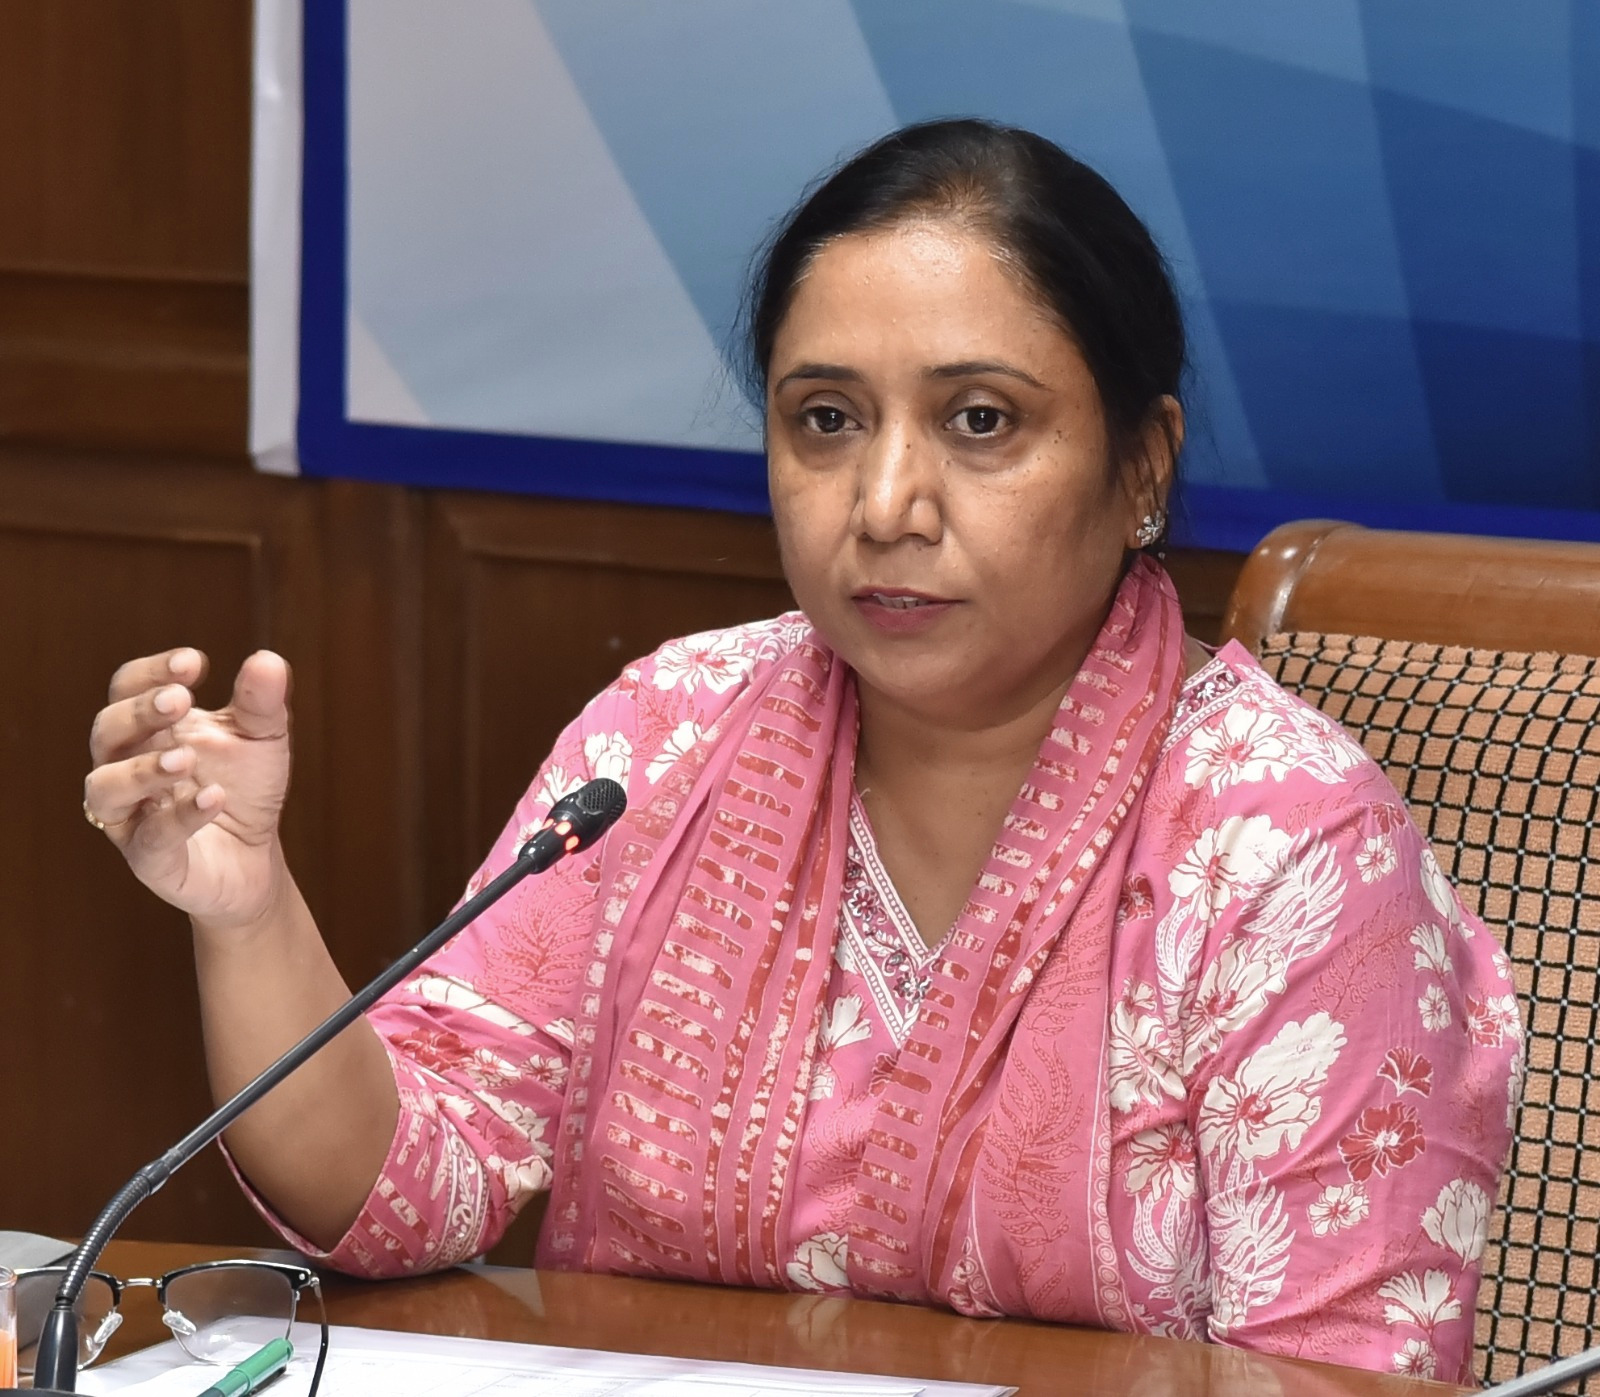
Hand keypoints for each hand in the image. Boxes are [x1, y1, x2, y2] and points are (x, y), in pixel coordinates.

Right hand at [84, 647, 292, 929]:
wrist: (256, 855)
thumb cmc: (245, 786)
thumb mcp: (263, 738)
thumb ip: (261, 702)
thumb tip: (268, 659)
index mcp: (151, 728)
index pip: (128, 687)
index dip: (151, 672)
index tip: (193, 663)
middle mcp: (127, 766)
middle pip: (107, 730)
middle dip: (139, 712)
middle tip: (180, 700)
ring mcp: (131, 814)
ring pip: (105, 787)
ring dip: (143, 768)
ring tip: (184, 758)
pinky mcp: (149, 858)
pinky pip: (150, 837)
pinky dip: (180, 816)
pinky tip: (213, 797)